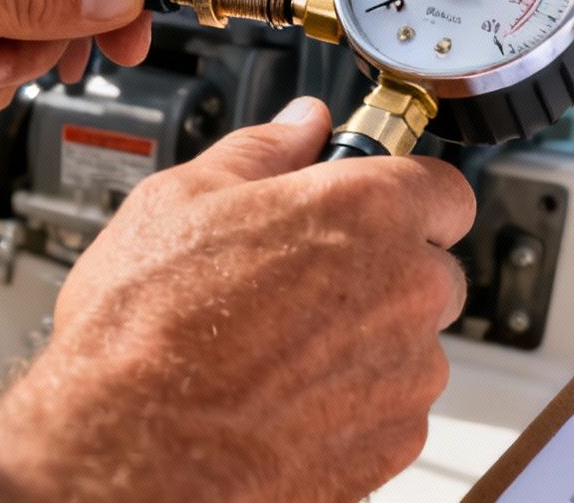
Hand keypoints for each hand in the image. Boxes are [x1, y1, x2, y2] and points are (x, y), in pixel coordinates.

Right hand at [0, 100, 474, 502]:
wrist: (128, 449)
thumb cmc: (144, 329)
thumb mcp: (182, 198)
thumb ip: (264, 150)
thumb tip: (300, 125)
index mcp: (366, 210)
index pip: (445, 188)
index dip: (406, 195)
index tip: (374, 208)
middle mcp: (406, 288)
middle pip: (433, 267)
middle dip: (386, 271)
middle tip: (306, 284)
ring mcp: (407, 372)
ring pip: (415, 343)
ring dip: (371, 342)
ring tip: (282, 350)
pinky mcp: (395, 441)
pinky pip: (397, 408)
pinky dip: (359, 403)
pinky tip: (289, 397)